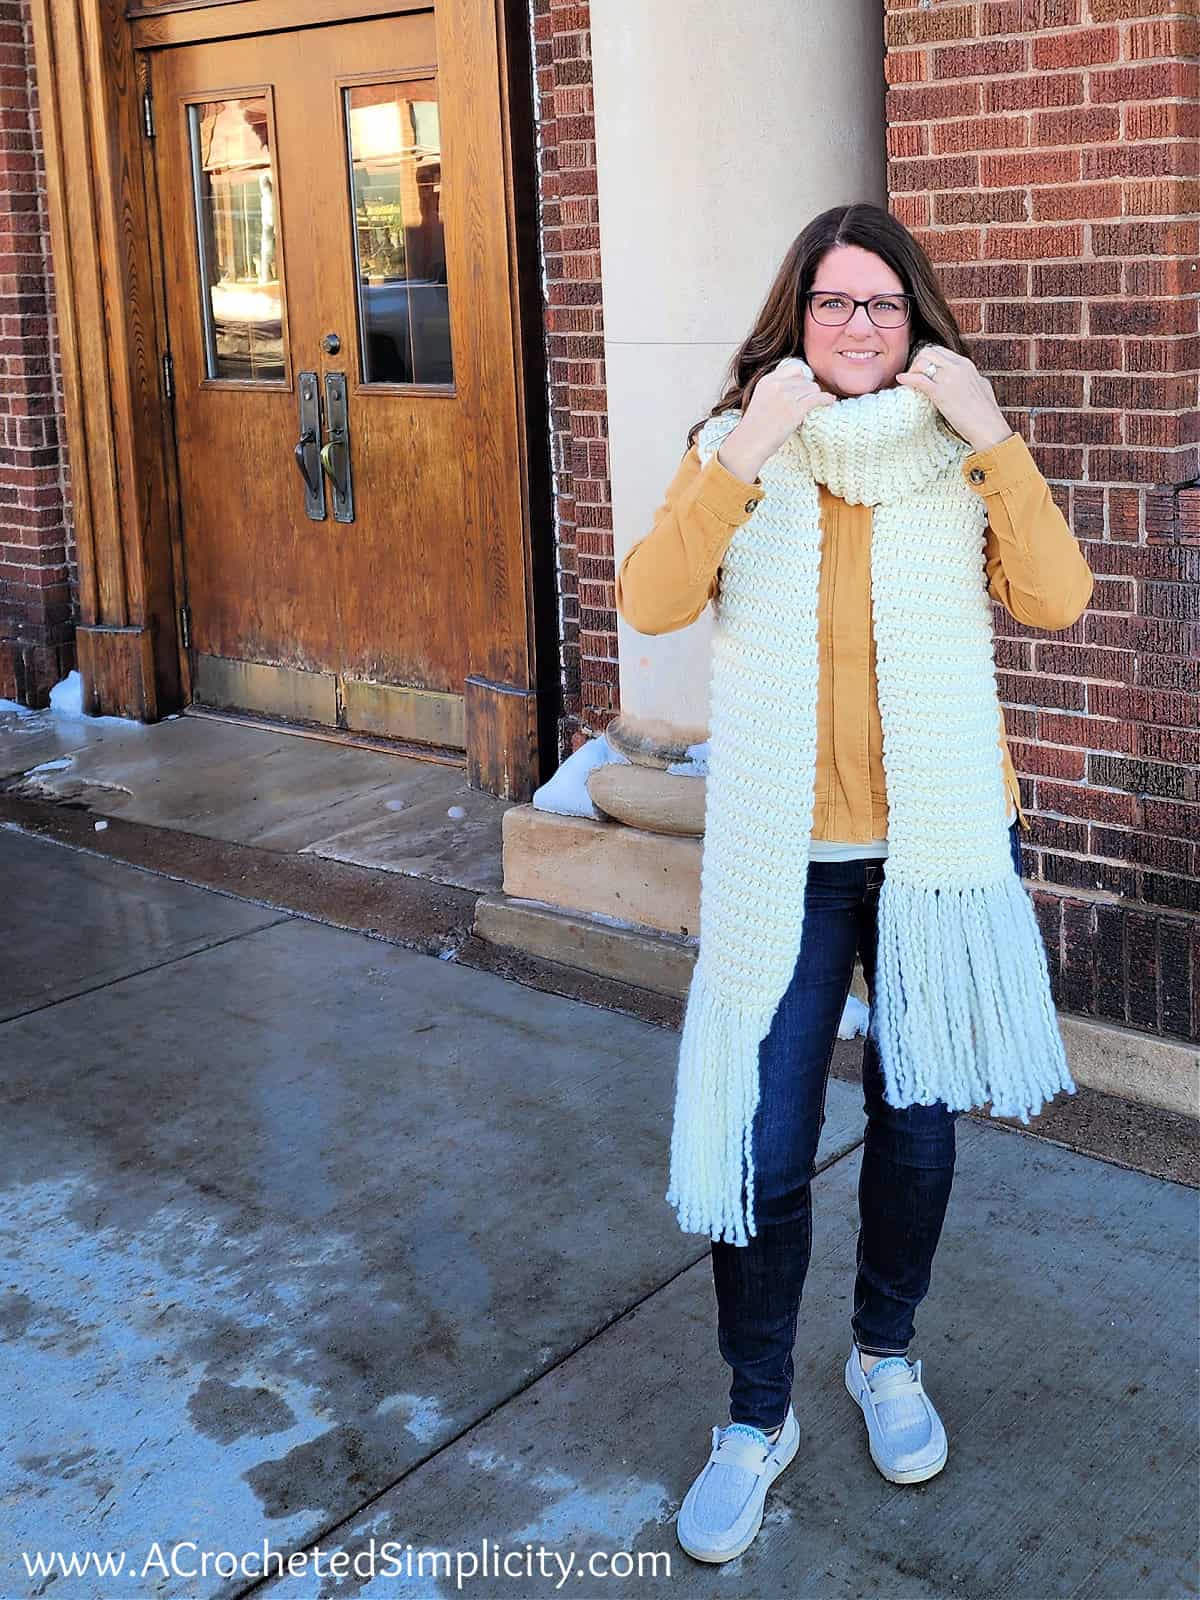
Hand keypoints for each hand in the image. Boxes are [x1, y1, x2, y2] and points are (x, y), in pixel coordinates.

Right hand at [717, 357, 836, 481]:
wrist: (749, 443)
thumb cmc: (755, 427)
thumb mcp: (761, 399)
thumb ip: (775, 389)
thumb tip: (798, 387)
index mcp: (767, 380)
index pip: (793, 369)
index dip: (802, 378)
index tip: (804, 387)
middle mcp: (777, 385)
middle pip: (805, 379)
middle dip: (809, 389)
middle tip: (810, 399)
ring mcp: (787, 397)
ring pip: (812, 388)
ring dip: (816, 395)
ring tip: (819, 402)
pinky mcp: (796, 410)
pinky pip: (818, 398)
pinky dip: (826, 399)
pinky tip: (830, 401)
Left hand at [895, 345, 1012, 452]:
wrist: (988, 427)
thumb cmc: (987, 412)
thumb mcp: (982, 386)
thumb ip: (973, 379)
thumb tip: (971, 379)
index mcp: (966, 364)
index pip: (941, 351)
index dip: (928, 359)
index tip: (922, 371)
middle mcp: (957, 366)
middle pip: (929, 351)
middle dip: (918, 361)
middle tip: (914, 376)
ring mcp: (949, 378)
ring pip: (922, 361)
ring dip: (913, 369)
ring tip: (909, 382)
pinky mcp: (941, 393)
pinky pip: (919, 379)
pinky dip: (907, 378)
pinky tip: (900, 380)